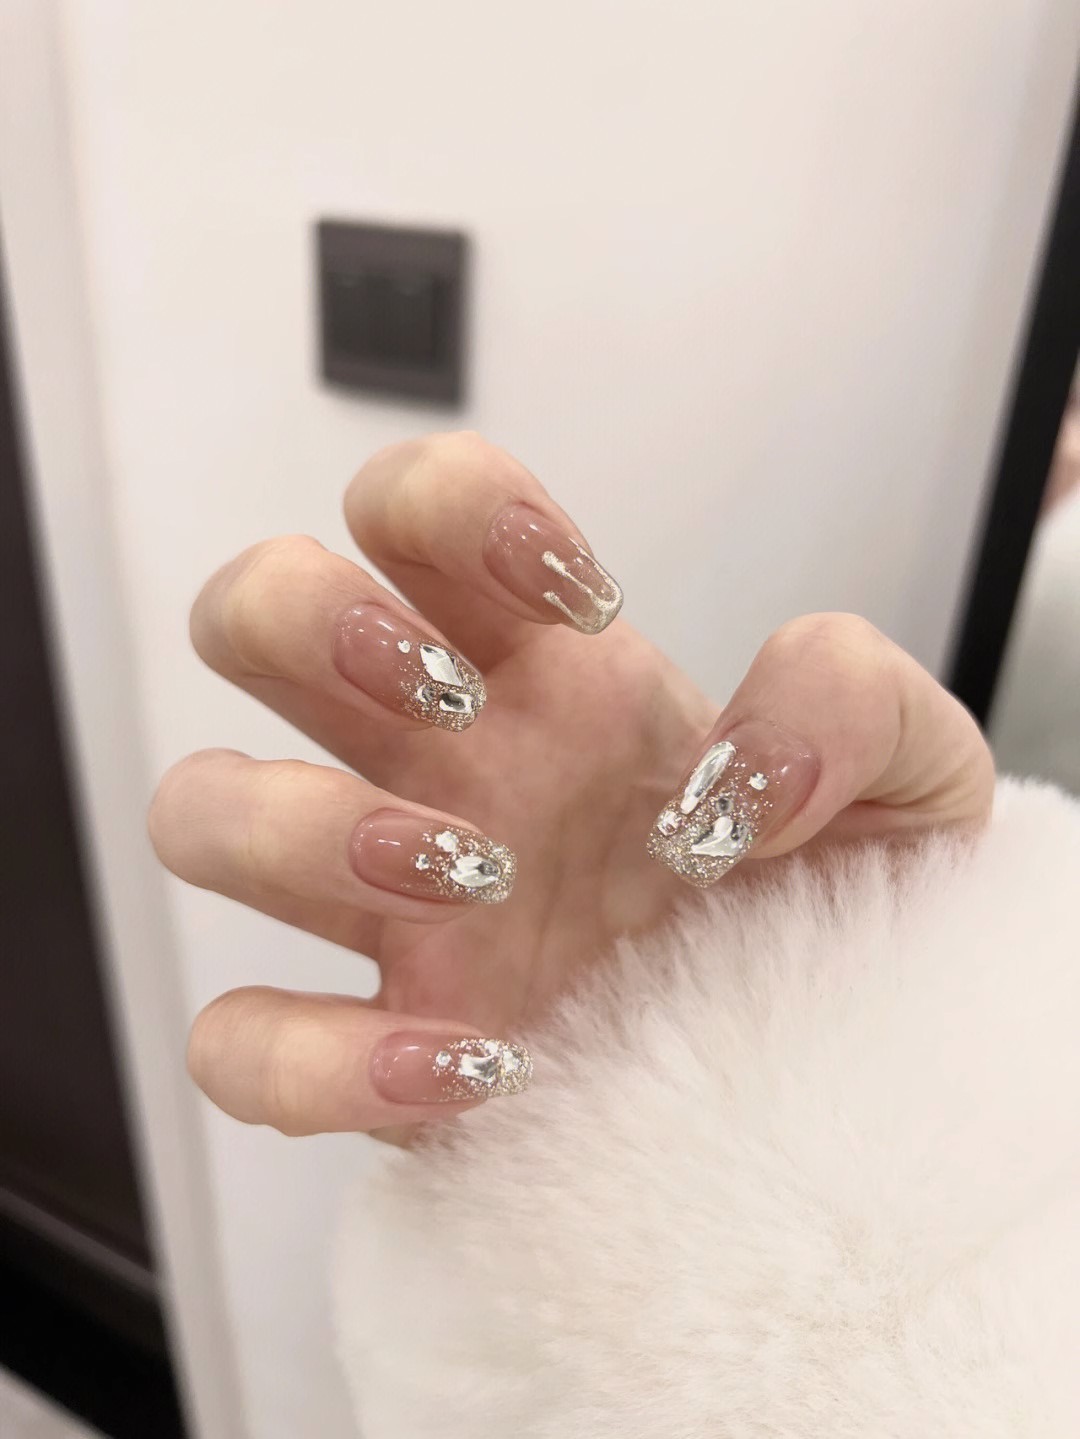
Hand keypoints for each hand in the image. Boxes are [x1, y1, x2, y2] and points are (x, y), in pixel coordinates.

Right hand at [150, 433, 993, 1135]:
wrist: (831, 1060)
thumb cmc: (838, 904)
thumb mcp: (910, 776)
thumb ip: (857, 700)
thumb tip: (746, 768)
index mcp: (545, 672)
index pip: (413, 505)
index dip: (460, 508)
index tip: (581, 600)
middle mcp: (440, 764)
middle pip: (249, 609)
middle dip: (316, 625)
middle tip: (454, 706)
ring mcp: (392, 906)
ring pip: (198, 810)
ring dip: (305, 828)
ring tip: (470, 875)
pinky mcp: (378, 1054)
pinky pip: (239, 1044)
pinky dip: (318, 1061)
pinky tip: (477, 1067)